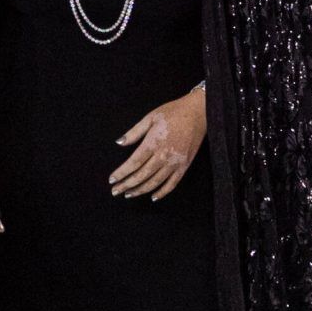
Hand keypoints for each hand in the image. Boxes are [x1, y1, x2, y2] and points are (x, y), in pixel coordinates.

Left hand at [110, 85, 206, 200]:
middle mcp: (164, 155)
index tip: (111, 180)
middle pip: (142, 175)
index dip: (121, 173)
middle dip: (127, 185)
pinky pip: (173, 183)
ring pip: (155, 182)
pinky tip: (153, 197)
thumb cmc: (173, 113)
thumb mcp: (150, 117)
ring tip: (129, 194)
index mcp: (153, 143)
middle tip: (115, 191)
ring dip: (141, 190)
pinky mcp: (185, 165)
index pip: (133, 163)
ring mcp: (176, 162)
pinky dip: (162, 192)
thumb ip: (134, 132)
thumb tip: (119, 143)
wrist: (199, 113)